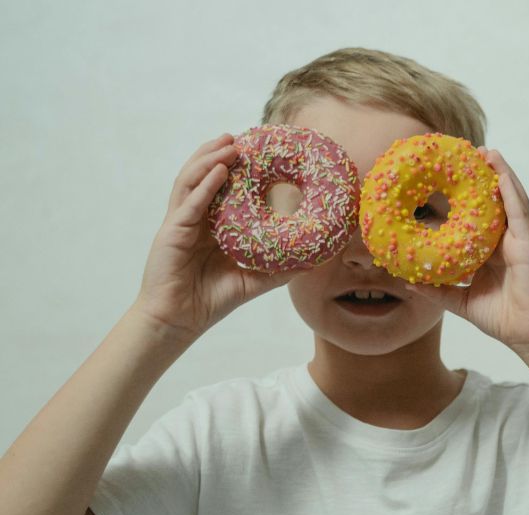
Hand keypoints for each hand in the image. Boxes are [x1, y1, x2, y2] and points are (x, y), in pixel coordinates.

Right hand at [132, 134, 297, 342]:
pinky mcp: (172, 232)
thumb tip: (313, 261)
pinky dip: (204, 185)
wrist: (179, 320)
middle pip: (203, 176)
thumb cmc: (212, 299)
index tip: (256, 152)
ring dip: (210, 159)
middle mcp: (194, 218)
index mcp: (210, 225)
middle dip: (219, 153)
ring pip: (192, 180)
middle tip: (240, 137)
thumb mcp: (254, 280)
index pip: (222, 188)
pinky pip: (189, 203)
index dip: (235, 169)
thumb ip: (280, 268)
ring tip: (229, 144)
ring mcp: (181, 222)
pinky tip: (218, 171)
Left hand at [403, 149, 528, 353]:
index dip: (468, 195)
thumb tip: (407, 280)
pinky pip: (519, 213)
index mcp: (491, 250)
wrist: (527, 334)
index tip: (450, 175)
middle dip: (485, 175)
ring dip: (501, 173)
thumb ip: (436, 290)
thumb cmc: (500, 318)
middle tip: (469, 153)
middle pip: (496, 200)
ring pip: (511, 199)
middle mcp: (506, 240)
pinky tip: (502, 175)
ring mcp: (519, 240)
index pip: (479, 216)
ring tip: (488, 152)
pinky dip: (511, 192)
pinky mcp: (527, 244)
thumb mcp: (460, 300)